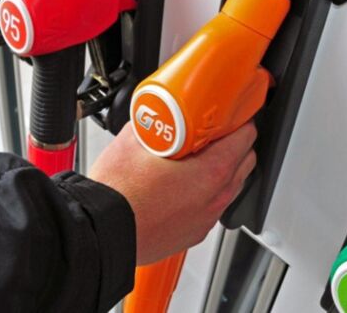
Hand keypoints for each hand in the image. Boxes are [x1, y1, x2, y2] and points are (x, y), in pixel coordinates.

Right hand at [89, 121, 256, 264]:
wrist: (101, 232)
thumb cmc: (117, 194)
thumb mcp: (136, 139)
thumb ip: (157, 121)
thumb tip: (160, 113)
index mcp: (211, 172)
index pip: (245, 137)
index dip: (238, 120)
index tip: (229, 115)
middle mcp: (215, 198)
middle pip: (245, 161)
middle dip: (234, 144)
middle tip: (212, 133)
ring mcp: (206, 218)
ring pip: (230, 186)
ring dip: (222, 169)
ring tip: (196, 158)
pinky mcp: (194, 233)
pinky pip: (212, 207)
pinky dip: (206, 193)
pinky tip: (183, 186)